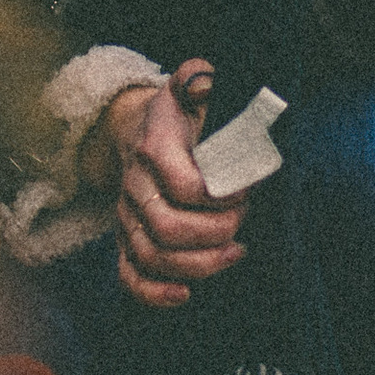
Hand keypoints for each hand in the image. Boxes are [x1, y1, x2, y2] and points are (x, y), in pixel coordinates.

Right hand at [102, 62, 246, 308]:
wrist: (137, 128)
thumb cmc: (177, 113)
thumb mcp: (190, 85)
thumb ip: (199, 79)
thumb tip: (205, 84)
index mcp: (154, 147)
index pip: (184, 185)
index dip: (221, 196)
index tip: (247, 190)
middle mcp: (135, 185)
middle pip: (167, 227)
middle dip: (214, 232)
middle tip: (243, 222)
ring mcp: (128, 216)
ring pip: (152, 256)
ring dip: (197, 265)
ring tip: (234, 254)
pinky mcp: (127, 238)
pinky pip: (129, 275)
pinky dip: (153, 293)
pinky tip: (185, 295)